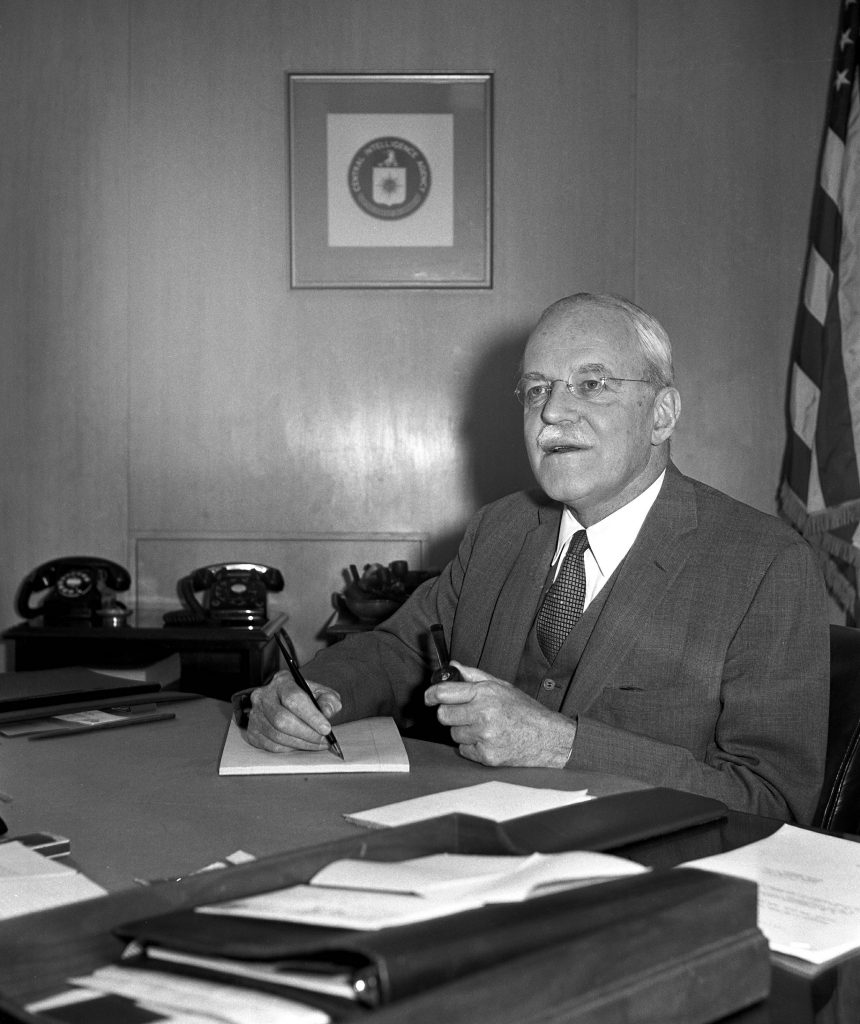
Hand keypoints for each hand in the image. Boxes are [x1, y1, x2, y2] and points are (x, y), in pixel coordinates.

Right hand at [245, 671, 342, 751]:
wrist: (282, 702)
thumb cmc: (304, 698)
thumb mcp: (320, 692)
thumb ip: (328, 700)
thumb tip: (327, 712)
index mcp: (282, 682)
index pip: (293, 699)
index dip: (311, 716)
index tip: (326, 729)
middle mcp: (264, 696)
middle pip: (282, 720)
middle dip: (307, 733)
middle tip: (324, 740)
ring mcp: (256, 714)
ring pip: (277, 735)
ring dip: (301, 743)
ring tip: (318, 744)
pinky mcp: (252, 731)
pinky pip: (271, 745)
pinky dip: (291, 748)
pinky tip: (303, 745)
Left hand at [424, 662, 575, 766]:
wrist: (549, 737)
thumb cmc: (526, 711)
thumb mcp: (502, 686)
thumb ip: (474, 675)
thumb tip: (453, 665)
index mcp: (485, 693)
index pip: (444, 693)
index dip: (431, 694)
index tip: (428, 697)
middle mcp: (483, 714)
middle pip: (443, 716)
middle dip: (450, 714)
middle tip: (464, 713)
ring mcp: (485, 737)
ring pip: (454, 734)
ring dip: (463, 731)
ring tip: (484, 727)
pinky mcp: (487, 756)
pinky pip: (464, 750)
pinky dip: (472, 747)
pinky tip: (489, 740)